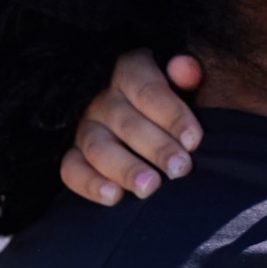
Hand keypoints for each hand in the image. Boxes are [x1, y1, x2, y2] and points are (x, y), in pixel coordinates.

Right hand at [60, 50, 202, 203]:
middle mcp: (104, 99)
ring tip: (150, 187)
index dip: (172, 115)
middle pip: (126, 122)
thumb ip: (188, 75)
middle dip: (157, 147)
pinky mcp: (74, 156)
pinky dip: (90, 185)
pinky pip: (72, 170)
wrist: (156, 131)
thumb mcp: (186, 86)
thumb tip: (186, 69)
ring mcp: (86, 128)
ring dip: (125, 169)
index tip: (194, 141)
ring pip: (98, 147)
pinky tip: (114, 197)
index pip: (147, 90)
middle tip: (181, 168)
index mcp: (131, 72)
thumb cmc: (176, 110)